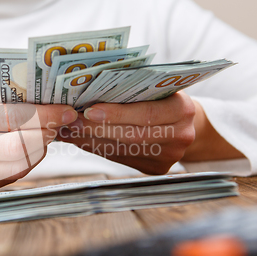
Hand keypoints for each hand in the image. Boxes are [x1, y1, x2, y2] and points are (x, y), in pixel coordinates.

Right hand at [0, 90, 77, 193]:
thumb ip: (3, 98)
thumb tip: (47, 101)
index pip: (13, 118)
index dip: (45, 115)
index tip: (65, 111)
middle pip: (21, 147)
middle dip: (47, 133)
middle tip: (59, 121)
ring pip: (21, 165)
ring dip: (40, 147)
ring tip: (43, 132)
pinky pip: (12, 175)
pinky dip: (27, 160)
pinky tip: (27, 147)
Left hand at [57, 92, 195, 174]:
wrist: (185, 122)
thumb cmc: (164, 97)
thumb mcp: (156, 87)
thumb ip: (132, 89)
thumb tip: (89, 91)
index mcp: (183, 109)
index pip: (147, 112)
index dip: (118, 113)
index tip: (90, 110)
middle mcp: (181, 135)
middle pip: (132, 135)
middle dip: (98, 128)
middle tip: (72, 121)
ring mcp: (170, 155)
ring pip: (123, 149)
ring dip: (92, 140)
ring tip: (71, 130)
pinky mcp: (157, 168)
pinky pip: (122, 158)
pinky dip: (99, 148)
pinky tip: (82, 140)